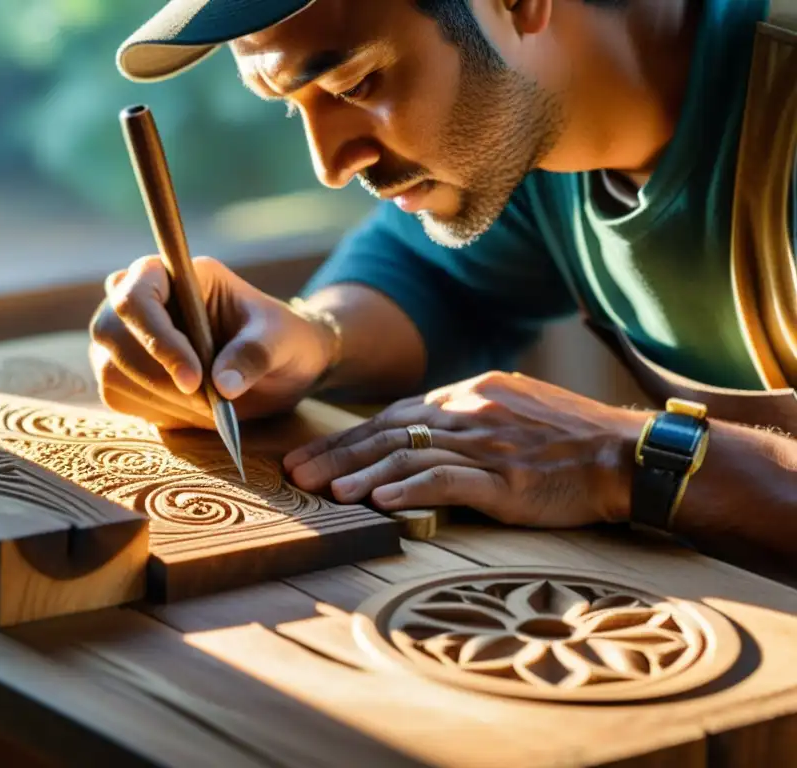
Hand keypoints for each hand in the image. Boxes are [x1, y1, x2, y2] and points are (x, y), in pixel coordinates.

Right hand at [89, 256, 335, 428]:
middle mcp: (145, 299)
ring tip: (210, 408)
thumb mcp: (283, 341)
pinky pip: (116, 394)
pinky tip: (192, 412)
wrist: (279, 369)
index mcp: (181, 275)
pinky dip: (154, 411)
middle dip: (157, 376)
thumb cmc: (282, 341)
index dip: (156, 336)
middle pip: (110, 331)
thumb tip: (223, 384)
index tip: (194, 379)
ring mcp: (128, 335)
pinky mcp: (125, 371)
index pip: (138, 293)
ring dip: (159, 399)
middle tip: (207, 402)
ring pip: (110, 368)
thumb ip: (255, 354)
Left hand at [283, 372, 648, 527]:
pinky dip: (407, 491)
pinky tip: (378, 503)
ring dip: (361, 474)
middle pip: (387, 433)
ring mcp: (485, 443)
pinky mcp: (505, 476)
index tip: (315, 456)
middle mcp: (468, 412)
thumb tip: (421, 435)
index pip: (393, 417)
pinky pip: (446, 480)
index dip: (349, 438)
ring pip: (407, 455)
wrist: (625, 453)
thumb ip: (466, 417)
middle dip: (337, 455)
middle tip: (296, 474)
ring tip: (325, 492)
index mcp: (467, 395)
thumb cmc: (569, 439)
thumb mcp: (511, 409)